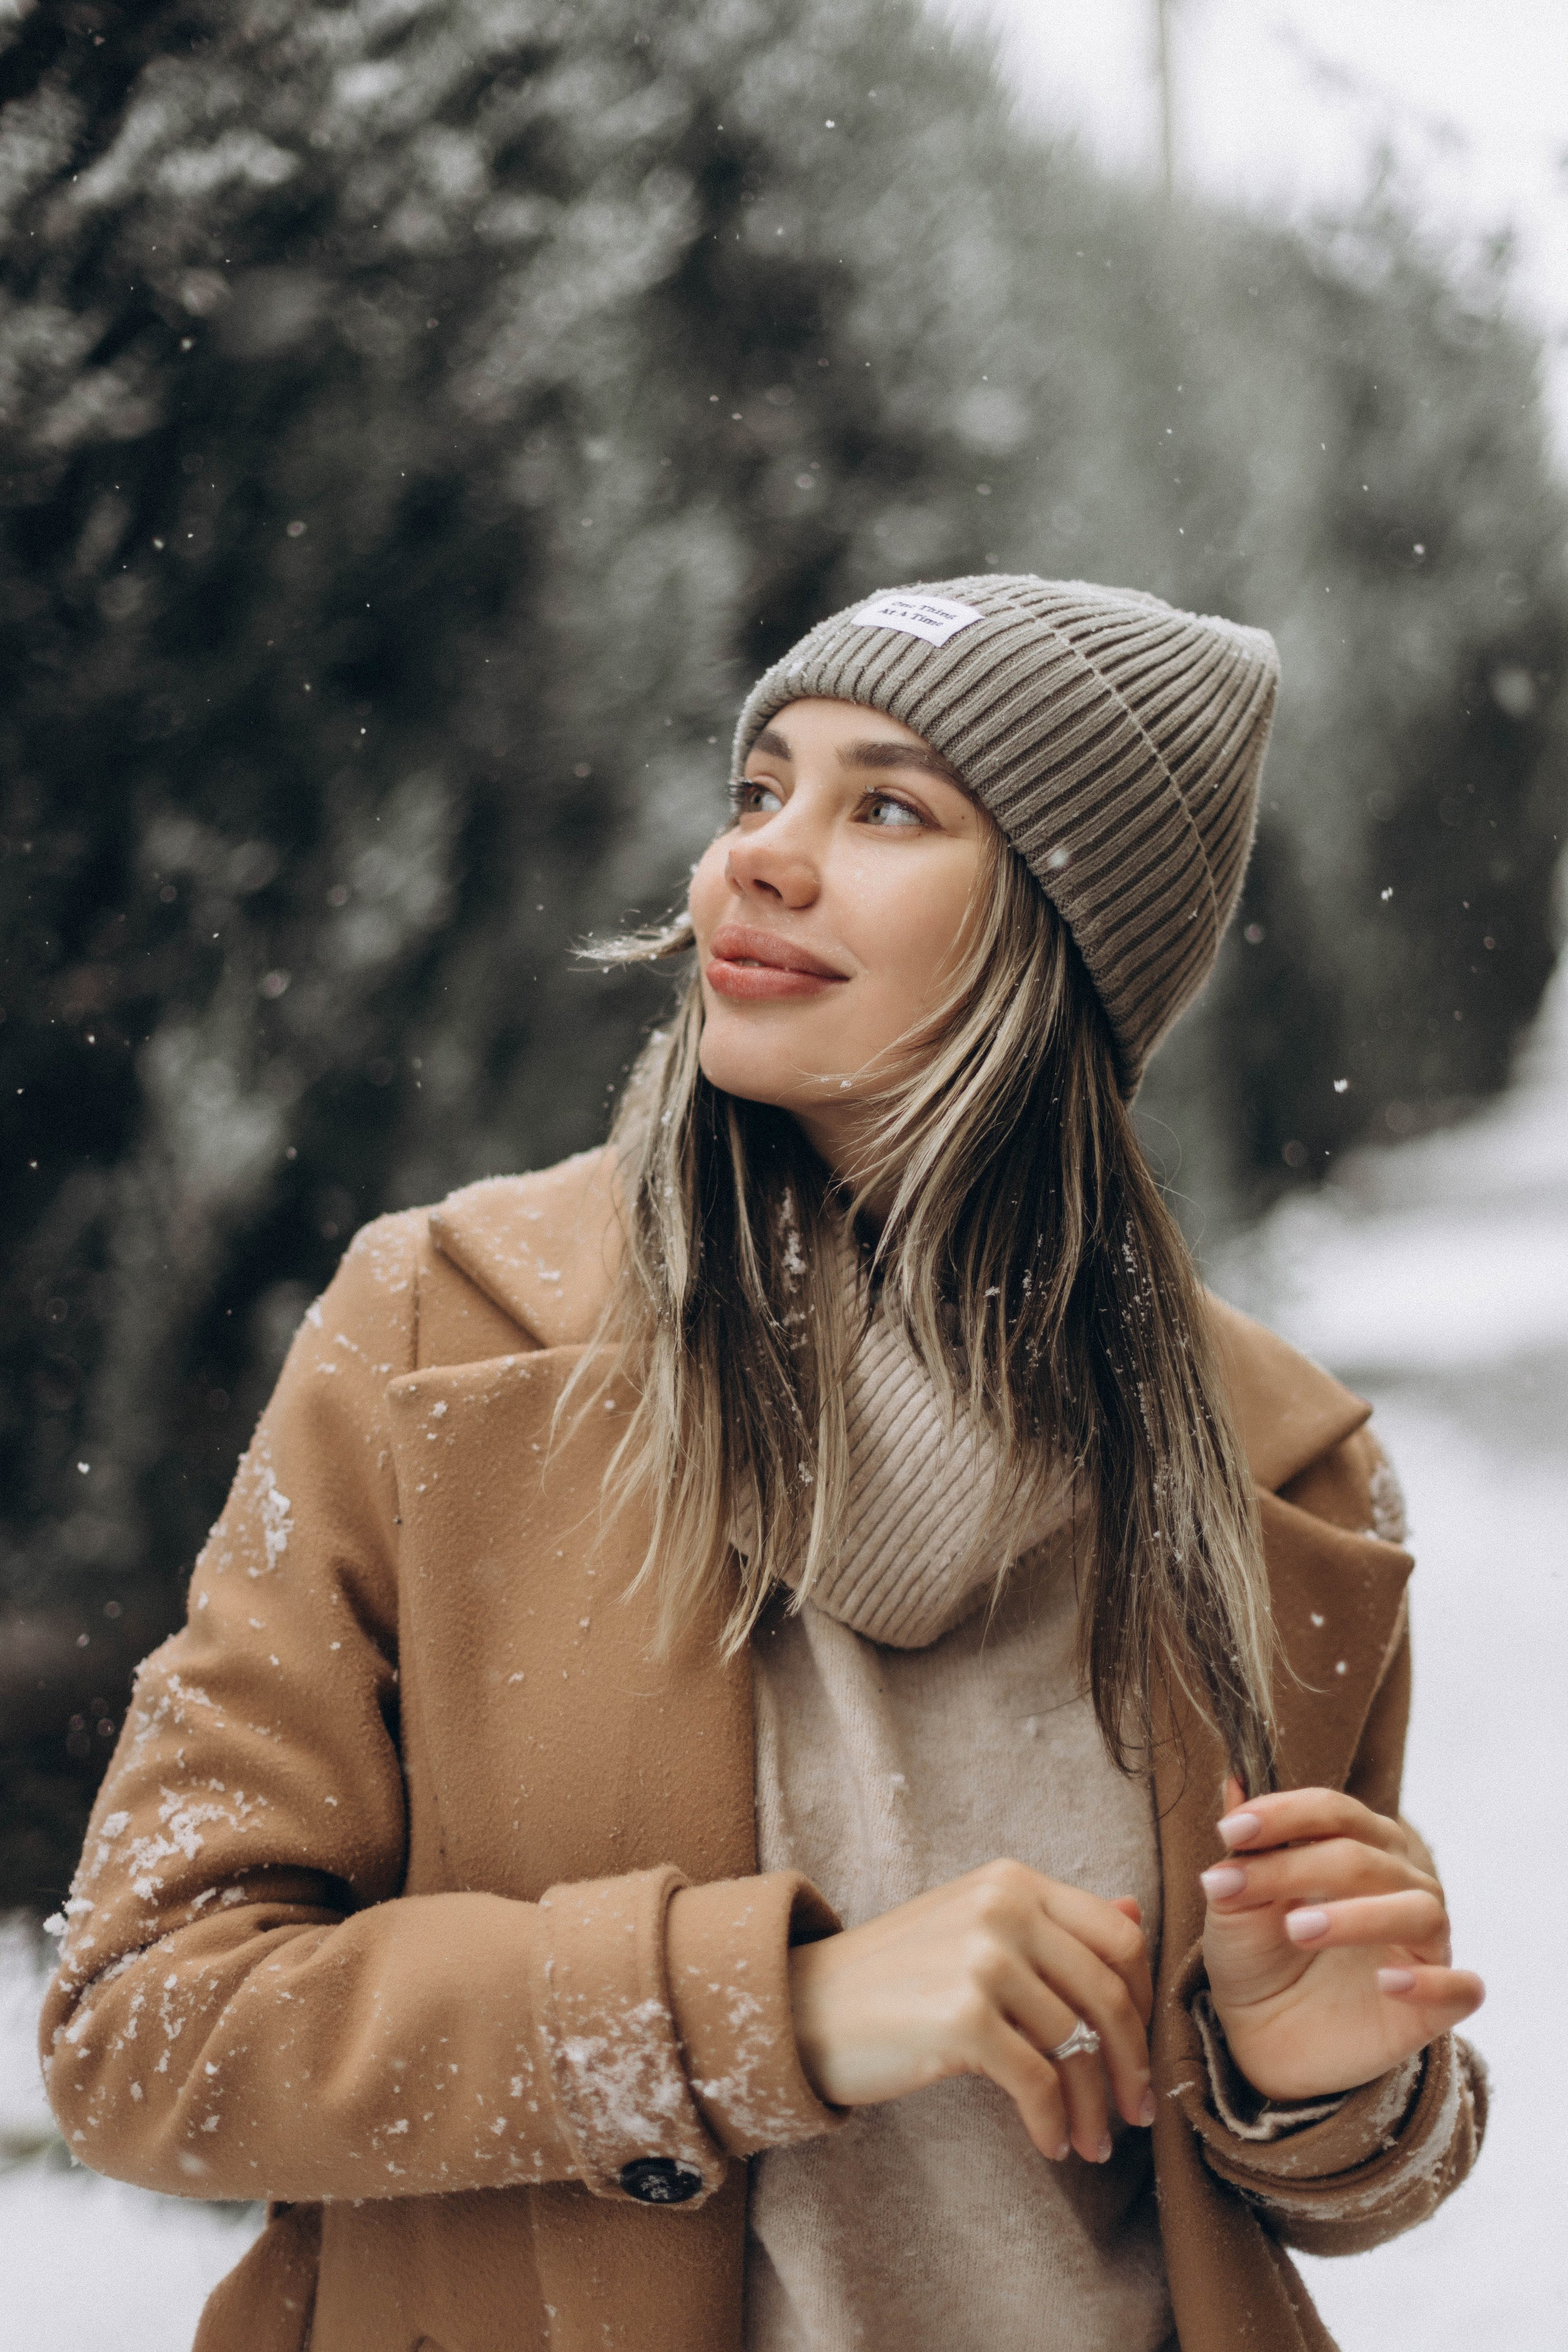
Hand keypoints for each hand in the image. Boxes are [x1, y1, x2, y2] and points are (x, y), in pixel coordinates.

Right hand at [787, 1859, 1156, 2163]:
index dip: (1143, 1999)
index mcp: (1012, 1881)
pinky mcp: (961, 2017)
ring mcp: (982, 1959)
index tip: (1138, 2049)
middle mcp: (1003, 1908)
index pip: (1119, 1936)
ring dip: (1093, 2108)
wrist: (806, 2006)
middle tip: (1136, 2112)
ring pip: (1078, 2046)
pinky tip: (1051, 2145)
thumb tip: (1135, 1909)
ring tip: (1092, 2143)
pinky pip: (1038, 2083)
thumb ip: (1053, 1921)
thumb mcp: (976, 1925)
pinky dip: (1053, 2123)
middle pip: (1109, 1994)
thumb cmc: (897, 1976)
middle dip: (1132, 2064)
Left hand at [1201, 1775, 1484, 2101]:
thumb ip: (1243, 1846)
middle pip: (1367, 1857)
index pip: (1335, 1812)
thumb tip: (1233, 1781)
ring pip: (1420, 1912)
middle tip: (1238, 1889)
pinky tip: (1387, 1982)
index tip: (1230, 1832)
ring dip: (1360, 1916)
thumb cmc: (1255, 1953)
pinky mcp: (1436, 2007)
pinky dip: (1431, 1982)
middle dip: (1298, 1867)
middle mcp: (1401, 1886)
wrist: (1258, 2037)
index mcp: (1359, 1846)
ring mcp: (1423, 1946)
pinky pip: (1461, 1988)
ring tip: (1296, 1929)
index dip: (1285, 1814)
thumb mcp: (1234, 1901)